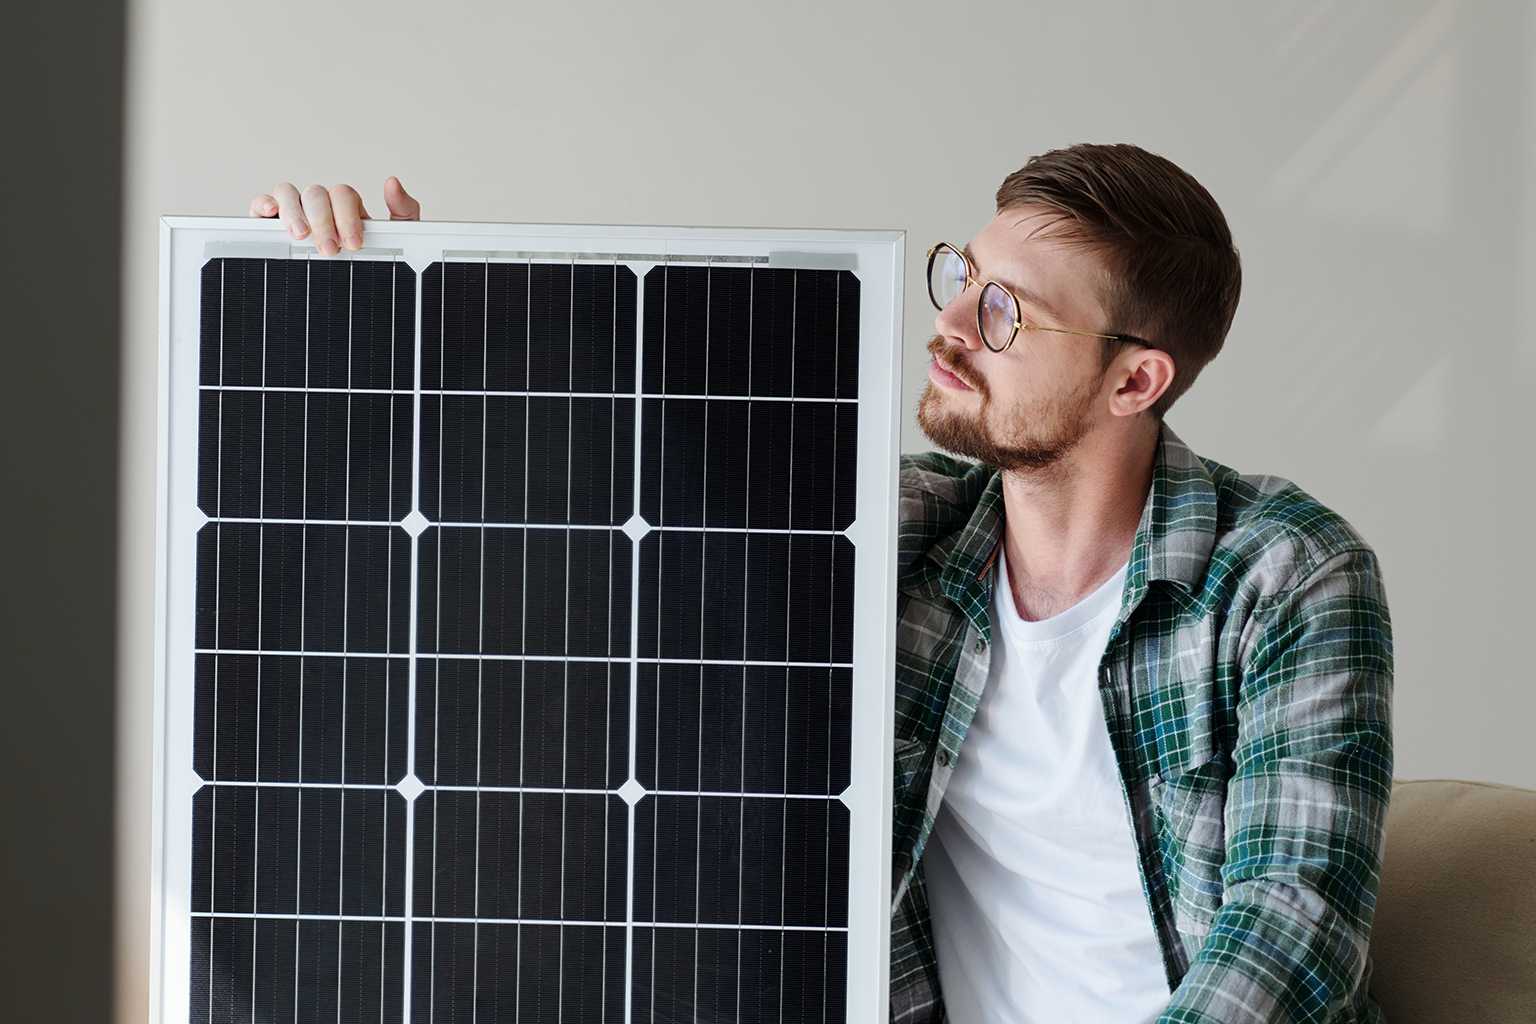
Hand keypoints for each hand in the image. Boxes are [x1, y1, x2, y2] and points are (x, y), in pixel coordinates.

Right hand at [249, 176, 420, 255]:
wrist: (360, 292)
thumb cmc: (373, 260)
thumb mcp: (398, 239)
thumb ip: (403, 210)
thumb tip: (393, 182)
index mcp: (346, 207)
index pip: (342, 194)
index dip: (347, 216)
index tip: (353, 243)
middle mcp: (319, 205)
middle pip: (315, 194)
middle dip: (323, 222)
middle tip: (329, 249)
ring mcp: (295, 211)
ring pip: (288, 193)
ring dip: (294, 212)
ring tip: (301, 235)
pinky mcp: (271, 223)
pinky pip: (261, 204)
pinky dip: (263, 204)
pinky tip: (270, 214)